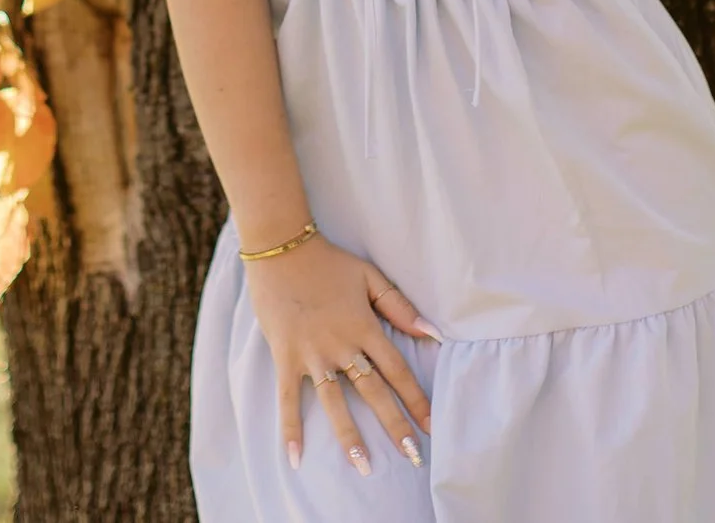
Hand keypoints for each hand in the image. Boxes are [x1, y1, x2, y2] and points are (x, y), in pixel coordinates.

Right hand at [246, 234, 436, 475]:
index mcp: (365, 327)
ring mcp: (313, 354)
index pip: (398, 371)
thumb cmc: (328, 262)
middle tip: (412, 457)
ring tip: (363, 466)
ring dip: (350, 436)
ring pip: (336, 402)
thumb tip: (433, 333)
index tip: (431, 426)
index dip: (416, 399)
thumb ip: (400, 307)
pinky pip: (289, 398)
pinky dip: (291, 428)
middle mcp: (343, 346)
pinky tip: (295, 456)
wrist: (281, 248)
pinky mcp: (286, 357)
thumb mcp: (370, 277)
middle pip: (374, 392)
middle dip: (395, 425)